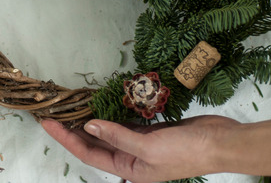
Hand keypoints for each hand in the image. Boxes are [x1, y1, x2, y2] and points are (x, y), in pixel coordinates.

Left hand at [41, 115, 238, 182]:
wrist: (222, 142)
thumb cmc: (188, 152)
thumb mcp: (149, 146)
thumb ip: (118, 135)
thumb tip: (89, 126)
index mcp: (130, 169)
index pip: (88, 153)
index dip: (66, 138)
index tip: (48, 123)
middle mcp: (132, 158)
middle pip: (95, 142)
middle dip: (73, 128)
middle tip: (54, 111)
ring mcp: (142, 143)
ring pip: (109, 130)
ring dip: (92, 119)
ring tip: (72, 105)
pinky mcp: (152, 129)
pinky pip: (125, 120)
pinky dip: (113, 112)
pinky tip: (101, 102)